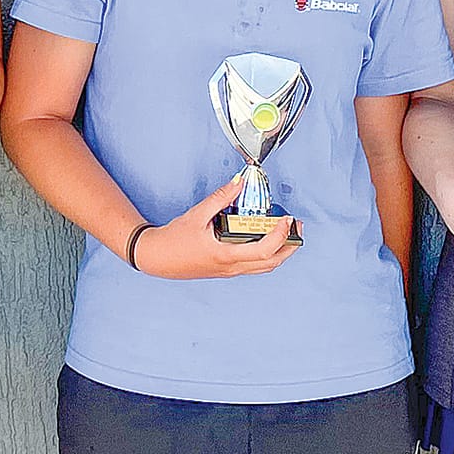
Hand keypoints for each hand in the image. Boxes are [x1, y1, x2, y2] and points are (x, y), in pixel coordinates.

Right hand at [130, 177, 299, 279]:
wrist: (156, 258)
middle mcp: (231, 267)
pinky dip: (266, 253)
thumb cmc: (173, 241)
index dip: (281, 235)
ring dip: (280, 251)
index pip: (264, 250)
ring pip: (264, 266)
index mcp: (225, 255)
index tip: (287, 220)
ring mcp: (229, 271)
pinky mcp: (225, 269)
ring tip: (286, 233)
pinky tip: (264, 238)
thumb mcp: (196, 215)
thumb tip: (238, 183)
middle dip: (290, 246)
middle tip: (297, 228)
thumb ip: (220, 199)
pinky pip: (253, 265)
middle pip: (272, 263)